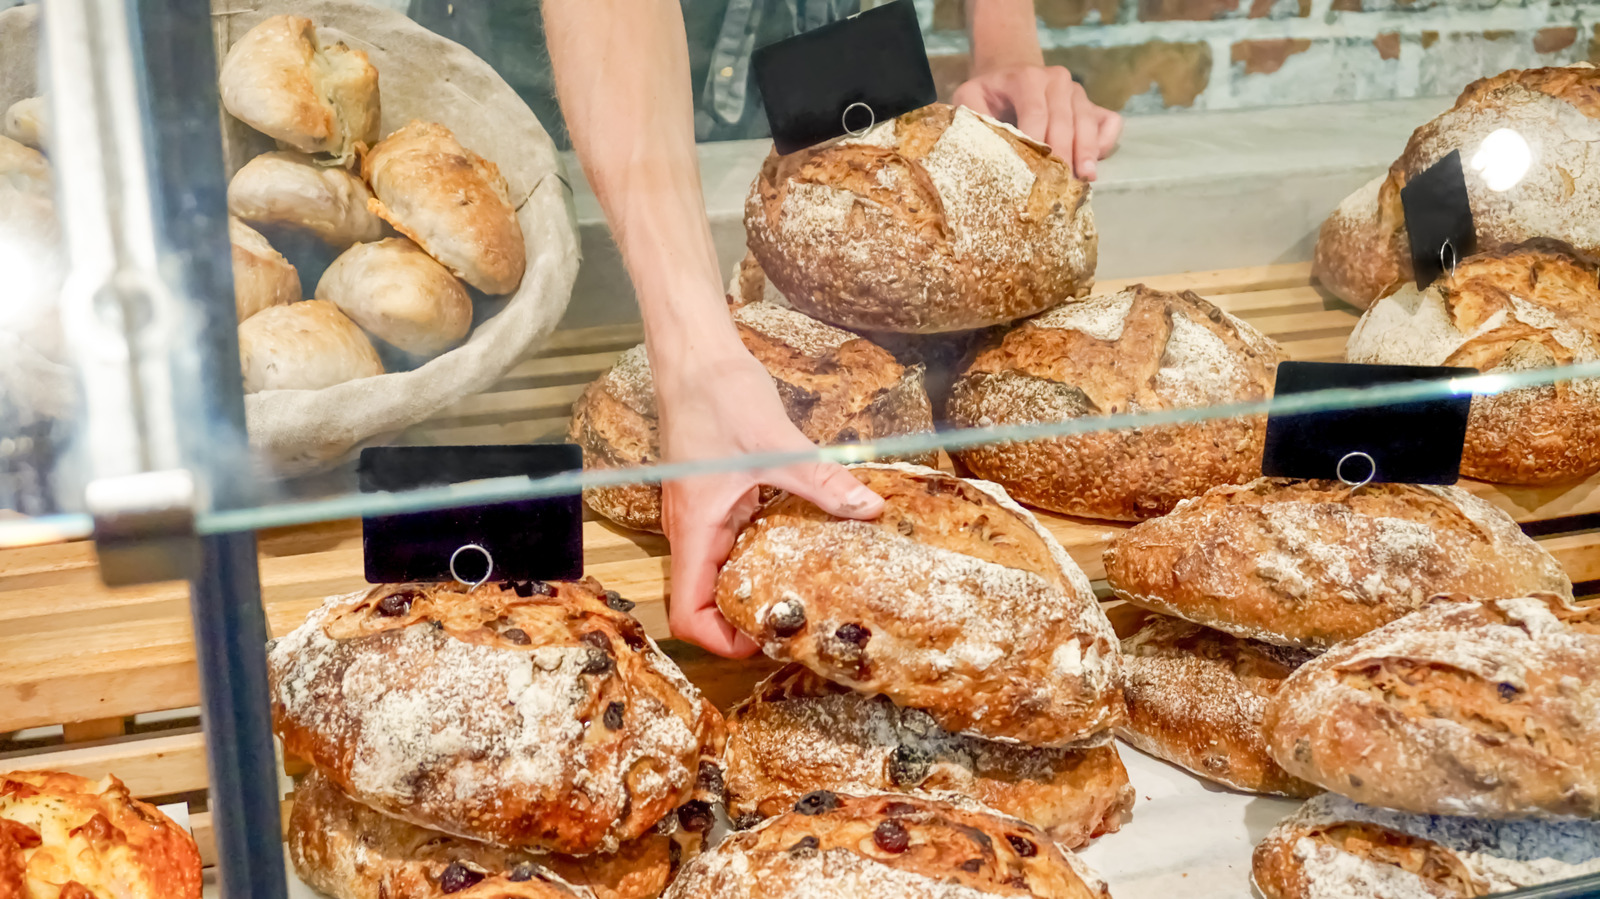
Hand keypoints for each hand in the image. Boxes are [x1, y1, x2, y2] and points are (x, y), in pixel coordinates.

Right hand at [656, 347, 884, 657]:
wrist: (695, 354)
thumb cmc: (716, 395)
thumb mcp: (775, 443)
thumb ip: (821, 481)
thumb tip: (868, 507)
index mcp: (695, 529)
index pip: (687, 612)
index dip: (719, 640)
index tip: (765, 640)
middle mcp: (693, 529)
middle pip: (707, 600)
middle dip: (747, 620)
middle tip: (801, 620)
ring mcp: (705, 512)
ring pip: (722, 571)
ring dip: (757, 587)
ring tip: (809, 591)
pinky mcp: (719, 494)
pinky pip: (736, 539)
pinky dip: (764, 552)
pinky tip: (806, 541)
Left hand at [952, 65, 1122, 180]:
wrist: (1009, 76)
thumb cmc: (989, 95)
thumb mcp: (970, 97)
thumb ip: (972, 116)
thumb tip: (980, 148)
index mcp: (1027, 77)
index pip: (1035, 111)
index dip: (1036, 142)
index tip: (1033, 172)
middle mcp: (1057, 80)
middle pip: (1064, 121)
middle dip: (1063, 154)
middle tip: (1059, 185)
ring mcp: (1078, 92)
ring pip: (1088, 123)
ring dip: (1087, 153)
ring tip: (1084, 181)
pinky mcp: (1093, 105)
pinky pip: (1109, 123)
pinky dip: (1104, 144)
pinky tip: (1091, 166)